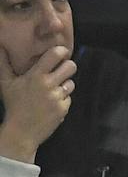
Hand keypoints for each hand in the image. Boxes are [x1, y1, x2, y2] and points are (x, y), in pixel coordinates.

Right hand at [0, 44, 74, 158]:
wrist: (22, 131)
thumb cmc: (13, 105)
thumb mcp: (6, 83)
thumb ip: (4, 63)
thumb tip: (1, 45)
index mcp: (36, 76)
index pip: (55, 55)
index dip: (61, 51)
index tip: (61, 52)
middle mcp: (49, 85)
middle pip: (71, 67)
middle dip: (68, 66)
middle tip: (61, 69)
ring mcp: (58, 97)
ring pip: (71, 83)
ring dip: (64, 84)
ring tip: (52, 89)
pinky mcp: (64, 109)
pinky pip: (69, 98)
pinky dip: (62, 99)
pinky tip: (51, 103)